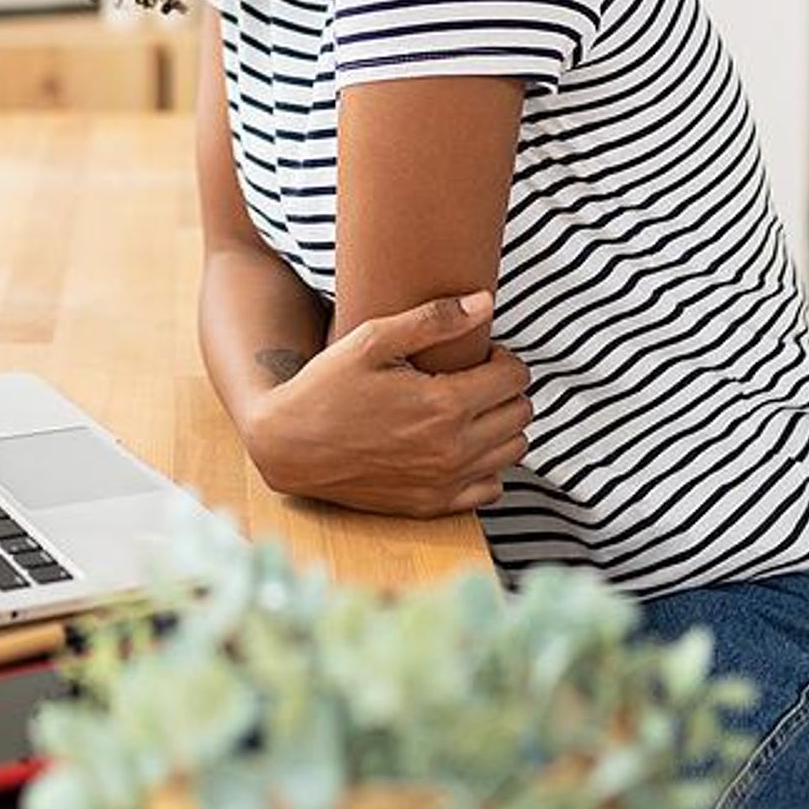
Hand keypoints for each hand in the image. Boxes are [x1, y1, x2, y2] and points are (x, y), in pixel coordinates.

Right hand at [242, 292, 532, 517]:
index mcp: (444, 405)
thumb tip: (485, 302)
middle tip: (474, 377)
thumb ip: (433, 319)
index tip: (480, 353)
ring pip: (513, 451)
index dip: (504, 358)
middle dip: (506, 389)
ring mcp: (444, 483)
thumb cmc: (326, 386)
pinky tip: (459, 445)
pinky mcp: (431, 506)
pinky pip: (490, 488)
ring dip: (501, 425)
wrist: (288, 446)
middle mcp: (452, 449)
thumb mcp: (372, 340)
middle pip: (521, 413)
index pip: (515, 378)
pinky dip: (486, 465)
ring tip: (469, 408)